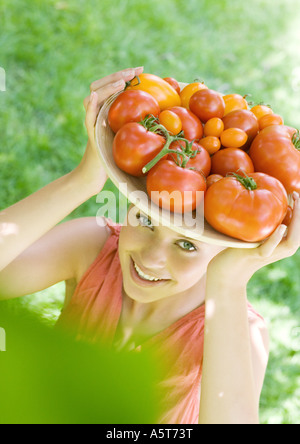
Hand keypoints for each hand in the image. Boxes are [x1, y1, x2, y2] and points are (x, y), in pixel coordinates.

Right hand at [78, 67, 143, 193]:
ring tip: (120, 83)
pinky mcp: (91, 134)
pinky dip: (90, 106)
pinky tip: (95, 97)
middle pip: (100, 85)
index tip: (140, 69)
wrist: (97, 175)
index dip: (123, 75)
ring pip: (93, 96)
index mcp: (105, 110)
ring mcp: (92, 122)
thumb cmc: (115, 157)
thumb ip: (137, 123)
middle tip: (133, 72)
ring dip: (106, 88)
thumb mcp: (128, 136)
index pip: (111, 86)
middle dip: (117, 76)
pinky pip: (88, 118)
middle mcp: (96, 112)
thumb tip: (163, 113)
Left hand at [207, 192, 299, 283]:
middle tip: (297, 194)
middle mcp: (280, 251)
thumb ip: (265, 222)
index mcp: (283, 244)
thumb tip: (269, 200)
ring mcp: (269, 254)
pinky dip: (276, 238)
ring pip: (291, 242)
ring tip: (295, 204)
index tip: (295, 193)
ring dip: (295, 222)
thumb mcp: (256, 233)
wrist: (227, 270)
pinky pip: (269, 249)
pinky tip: (282, 227)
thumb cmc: (241, 247)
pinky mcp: (255, 256)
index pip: (299, 228)